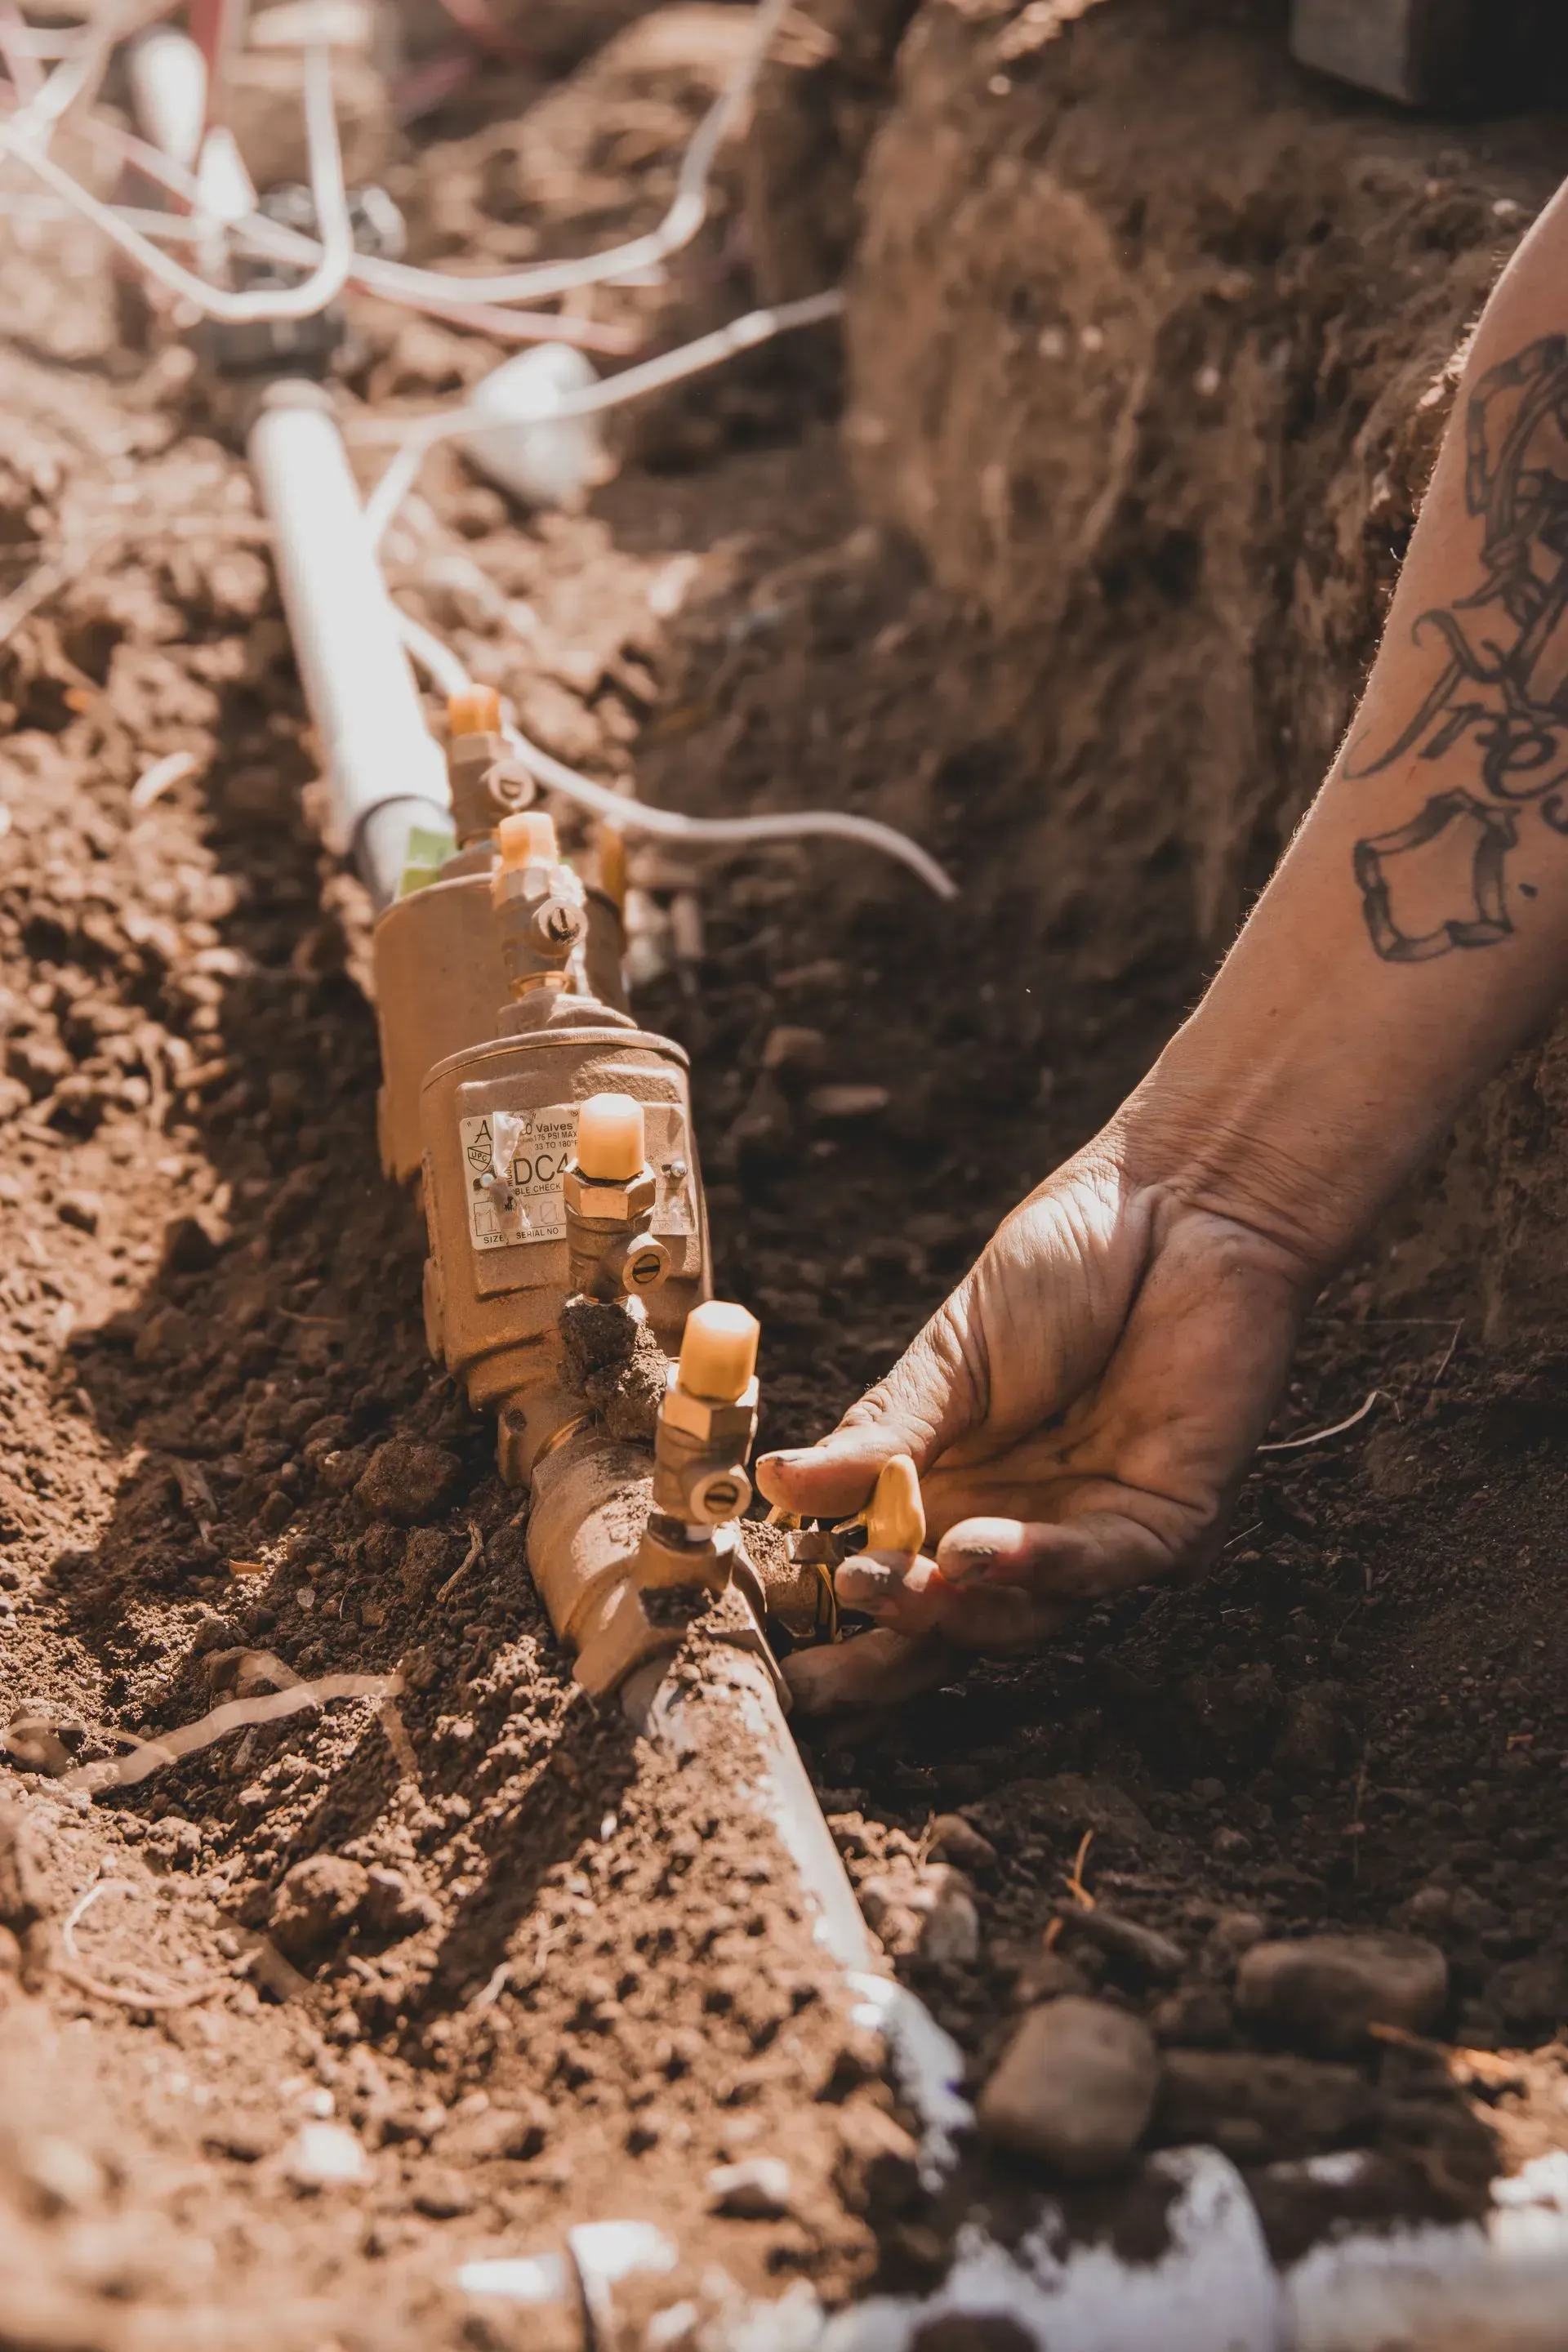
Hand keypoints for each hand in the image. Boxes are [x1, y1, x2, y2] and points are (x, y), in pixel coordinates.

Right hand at [757, 1131, 1318, 1706]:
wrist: (1182, 1199)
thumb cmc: (1068, 1263)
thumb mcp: (951, 1355)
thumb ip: (880, 1436)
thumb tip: (776, 1485)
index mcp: (959, 1487)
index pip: (894, 1578)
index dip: (837, 1624)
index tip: (773, 1655)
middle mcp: (1025, 1526)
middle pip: (951, 1626)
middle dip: (884, 1657)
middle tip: (817, 1670)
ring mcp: (1098, 1530)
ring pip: (1021, 1616)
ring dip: (949, 1612)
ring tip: (886, 1584)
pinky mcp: (1172, 1521)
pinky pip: (1099, 1566)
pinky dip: (1035, 1567)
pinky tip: (974, 1552)